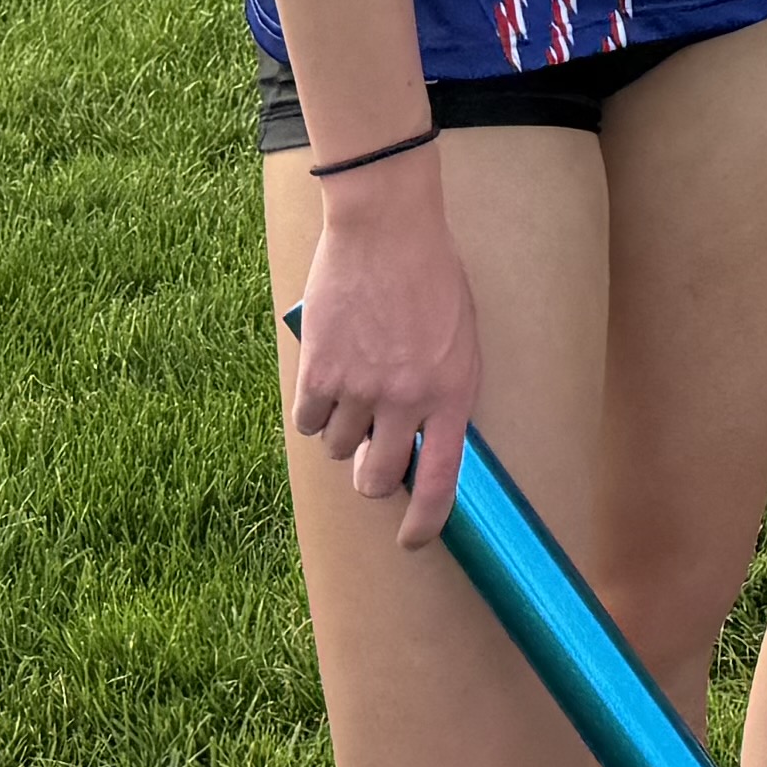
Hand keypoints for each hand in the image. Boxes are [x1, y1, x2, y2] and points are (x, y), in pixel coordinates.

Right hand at [282, 162, 482, 550]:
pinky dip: (312, 406)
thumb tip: (422, 442)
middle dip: (371, 474)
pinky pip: (306, 420)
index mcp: (452, 393)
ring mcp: (359, 388)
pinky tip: (325, 374)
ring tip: (353, 382)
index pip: (440, 481)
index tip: (413, 540)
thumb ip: (444, 393)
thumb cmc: (432, 276)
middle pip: (375, 479)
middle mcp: (406, 400)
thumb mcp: (461, 339)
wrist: (387, 227)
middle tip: (370, 449)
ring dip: (341, 428)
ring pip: (337, 447)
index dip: (425, 522)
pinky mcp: (319, 371)